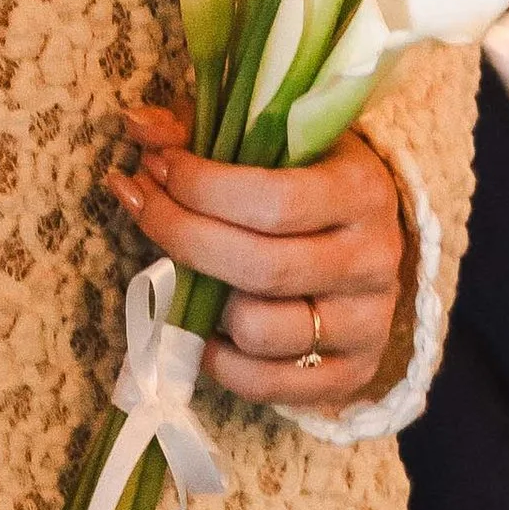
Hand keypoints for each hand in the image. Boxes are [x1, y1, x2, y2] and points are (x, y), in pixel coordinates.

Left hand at [104, 102, 407, 410]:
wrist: (366, 239)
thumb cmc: (303, 175)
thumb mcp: (266, 136)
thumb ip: (199, 125)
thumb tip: (135, 124)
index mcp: (361, 190)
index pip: (273, 201)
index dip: (201, 188)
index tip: (157, 166)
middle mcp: (372, 260)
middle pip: (260, 267)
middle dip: (183, 236)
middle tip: (143, 205)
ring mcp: (365, 324)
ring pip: (262, 331)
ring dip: (204, 302)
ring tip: (186, 268)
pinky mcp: (351, 373)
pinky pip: (268, 385)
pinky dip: (220, 360)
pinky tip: (202, 324)